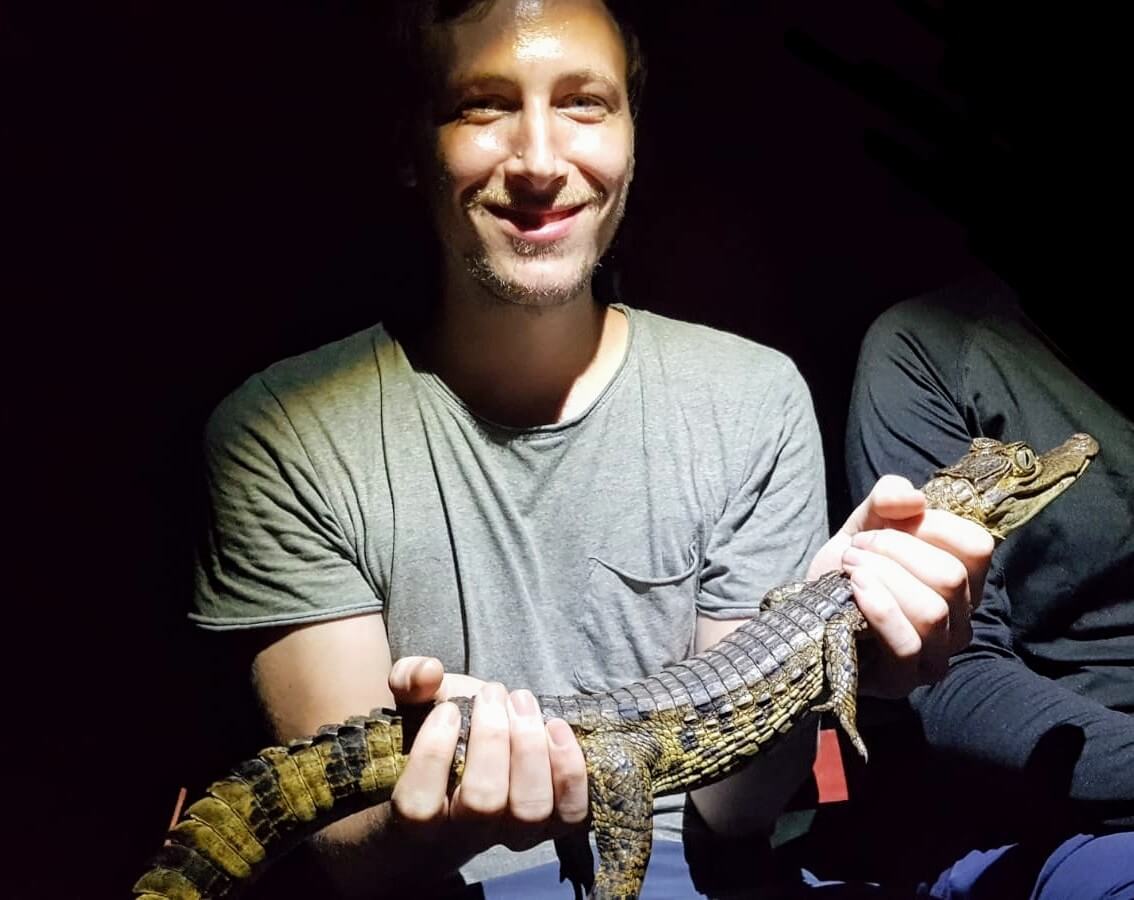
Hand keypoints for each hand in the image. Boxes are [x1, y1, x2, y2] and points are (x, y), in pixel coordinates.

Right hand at [387, 657, 589, 854]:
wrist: (479, 758)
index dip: (433, 755)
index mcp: (421, 815)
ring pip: (530, 809)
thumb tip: (428, 672)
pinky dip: (569, 769)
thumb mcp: (417, 700)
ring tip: (522, 702)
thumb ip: (409, 680)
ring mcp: (513, 834)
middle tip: (492, 692)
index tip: (448, 710)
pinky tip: (556, 727)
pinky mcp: (553, 824)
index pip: (419, 807)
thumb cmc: (445, 730)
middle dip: (492, 738)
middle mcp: (467, 834)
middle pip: (483, 803)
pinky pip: (570, 812)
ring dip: (530, 746)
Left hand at [808, 476, 993, 696]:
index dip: (927, 525)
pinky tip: (855, 591)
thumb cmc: (848, 567)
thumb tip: (913, 499)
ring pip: (932, 612)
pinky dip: (879, 611)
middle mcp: (960, 619)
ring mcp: (936, 655)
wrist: (806, 610)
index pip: (976, 546)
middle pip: (950, 576)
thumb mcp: (865, 522)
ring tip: (851, 569)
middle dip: (893, 550)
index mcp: (963, 579)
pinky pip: (907, 645)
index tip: (883, 525)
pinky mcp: (903, 681)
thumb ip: (888, 497)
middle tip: (856, 551)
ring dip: (882, 578)